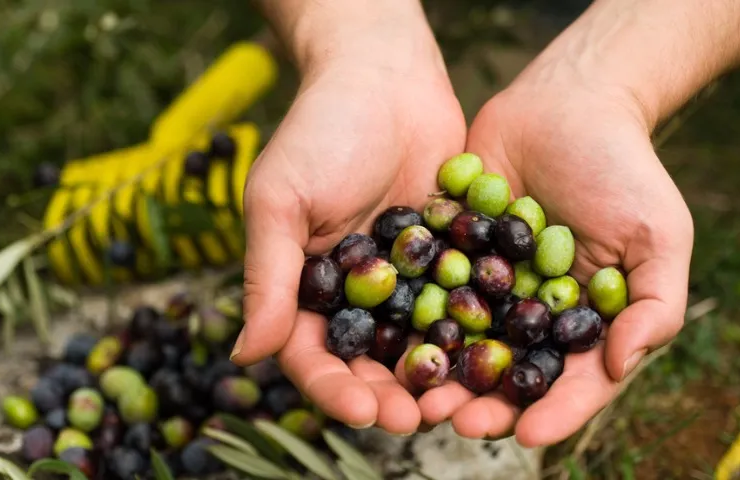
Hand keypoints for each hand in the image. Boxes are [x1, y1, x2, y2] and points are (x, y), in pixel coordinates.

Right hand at [229, 44, 466, 431]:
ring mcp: (404, 279)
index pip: (311, 354)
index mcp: (305, 287)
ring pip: (417, 344)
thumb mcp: (281, 199)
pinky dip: (473, 333)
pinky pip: (460, 305)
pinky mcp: (449, 260)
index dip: (333, 387)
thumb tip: (245, 356)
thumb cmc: (320, 130)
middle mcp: (355, 293)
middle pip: (368, 361)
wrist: (385, 77)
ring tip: (457, 404)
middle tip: (416, 420)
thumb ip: (267, 276)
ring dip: (433, 377)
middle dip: (388, 395)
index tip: (362, 408)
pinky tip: (495, 355)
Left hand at [413, 65, 693, 445]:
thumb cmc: (623, 168)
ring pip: (457, 339)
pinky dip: (407, 312)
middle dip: (480, 400)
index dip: (551, 411)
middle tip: (453, 420)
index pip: (567, 379)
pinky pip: (425, 287)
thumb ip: (653, 303)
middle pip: (503, 370)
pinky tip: (387, 334)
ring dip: (436, 369)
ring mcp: (482, 282)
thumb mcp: (657, 233)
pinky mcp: (445, 250)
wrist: (567, 102)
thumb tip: (621, 364)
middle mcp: (525, 310)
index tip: (527, 435)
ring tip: (414, 391)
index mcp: (577, 320)